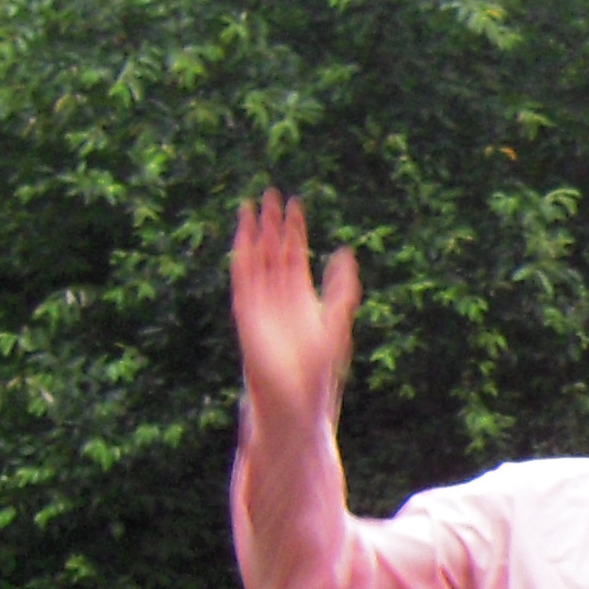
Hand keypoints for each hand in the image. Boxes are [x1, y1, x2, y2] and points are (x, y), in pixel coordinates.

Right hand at [231, 190, 357, 420]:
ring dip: (254, 233)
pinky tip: (243, 235)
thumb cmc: (319, 369)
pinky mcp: (246, 311)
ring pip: (256, 258)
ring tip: (253, 204)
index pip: (295, 253)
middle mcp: (279, 295)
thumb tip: (346, 252)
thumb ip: (343, 288)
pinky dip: (242, 256)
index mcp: (301, 295)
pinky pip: (242, 277)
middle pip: (273, 250)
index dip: (295, 230)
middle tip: (271, 194)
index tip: (296, 204)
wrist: (296, 395)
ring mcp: (260, 301)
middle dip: (272, 224)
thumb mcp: (338, 321)